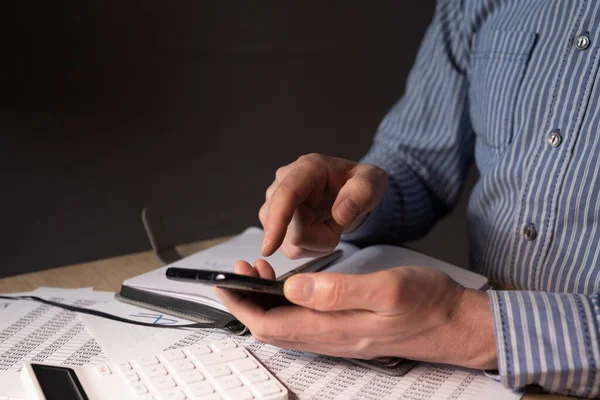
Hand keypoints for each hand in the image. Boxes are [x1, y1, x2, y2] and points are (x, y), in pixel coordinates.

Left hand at [215, 260, 497, 369]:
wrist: (456, 324)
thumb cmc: (427, 304)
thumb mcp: (385, 289)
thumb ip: (337, 290)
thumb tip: (291, 288)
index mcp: (333, 328)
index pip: (269, 324)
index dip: (241, 305)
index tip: (225, 282)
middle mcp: (330, 338)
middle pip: (271, 328)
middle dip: (246, 302)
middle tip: (241, 272)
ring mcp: (338, 337)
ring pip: (285, 326)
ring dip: (264, 303)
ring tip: (260, 274)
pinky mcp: (347, 330)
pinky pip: (303, 323)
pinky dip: (285, 305)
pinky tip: (292, 286)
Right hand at [259, 154, 386, 257]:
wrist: (348, 192)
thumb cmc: (357, 184)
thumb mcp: (373, 181)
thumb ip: (362, 191)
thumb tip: (341, 212)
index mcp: (307, 168)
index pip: (286, 195)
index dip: (277, 221)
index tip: (269, 247)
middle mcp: (283, 182)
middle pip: (290, 228)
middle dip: (320, 236)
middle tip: (339, 220)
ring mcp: (274, 203)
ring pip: (289, 243)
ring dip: (316, 242)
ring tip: (329, 222)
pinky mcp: (272, 222)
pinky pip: (291, 248)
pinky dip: (310, 246)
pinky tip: (319, 229)